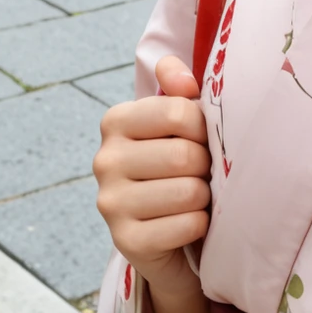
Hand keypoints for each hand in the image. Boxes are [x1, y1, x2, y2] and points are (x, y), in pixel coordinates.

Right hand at [94, 53, 210, 312]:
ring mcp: (110, 203)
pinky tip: (190, 223)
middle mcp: (104, 160)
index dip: (204, 129)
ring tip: (195, 198)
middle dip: (207, 167)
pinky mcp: (126, 241)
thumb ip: (179, 91)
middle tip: (201, 174)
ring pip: (188, 192)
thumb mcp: (179, 124)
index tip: (202, 140)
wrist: (166, 233)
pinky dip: (199, 225)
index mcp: (116, 121)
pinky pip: (186, 226)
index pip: (178, 112)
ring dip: (205, 197)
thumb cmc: (177, 167)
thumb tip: (174, 70)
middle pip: (185, 155)